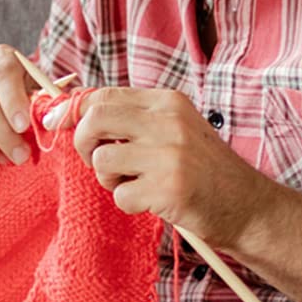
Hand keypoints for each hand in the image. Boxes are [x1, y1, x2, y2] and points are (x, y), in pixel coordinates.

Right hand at [0, 46, 70, 167]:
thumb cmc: (26, 100)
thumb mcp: (40, 95)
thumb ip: (45, 104)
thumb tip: (53, 120)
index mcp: (1, 57)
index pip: (4, 73)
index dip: (12, 101)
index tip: (24, 127)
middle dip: (0, 132)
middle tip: (19, 156)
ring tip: (2, 160)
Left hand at [43, 86, 270, 251]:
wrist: (247, 205)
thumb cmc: (202, 170)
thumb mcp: (173, 129)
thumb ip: (131, 119)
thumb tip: (73, 109)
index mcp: (167, 102)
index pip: (104, 95)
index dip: (72, 110)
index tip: (55, 122)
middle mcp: (169, 122)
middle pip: (94, 120)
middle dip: (83, 143)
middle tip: (98, 161)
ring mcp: (170, 155)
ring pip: (102, 161)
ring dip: (109, 180)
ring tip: (135, 183)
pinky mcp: (169, 188)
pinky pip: (120, 195)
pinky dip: (130, 203)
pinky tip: (154, 201)